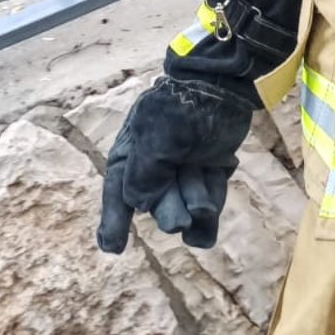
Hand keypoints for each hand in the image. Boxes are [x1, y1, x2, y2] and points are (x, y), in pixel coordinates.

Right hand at [97, 75, 253, 253]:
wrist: (222, 86)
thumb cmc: (180, 109)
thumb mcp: (152, 140)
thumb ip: (142, 178)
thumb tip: (140, 206)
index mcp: (132, 155)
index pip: (118, 194)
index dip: (113, 223)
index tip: (113, 248)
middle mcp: (156, 168)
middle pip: (157, 206)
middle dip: (170, 207)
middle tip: (182, 199)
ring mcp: (184, 173)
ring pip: (185, 212)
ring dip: (195, 200)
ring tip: (204, 176)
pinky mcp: (210, 176)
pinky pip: (207, 211)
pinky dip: (209, 213)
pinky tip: (209, 215)